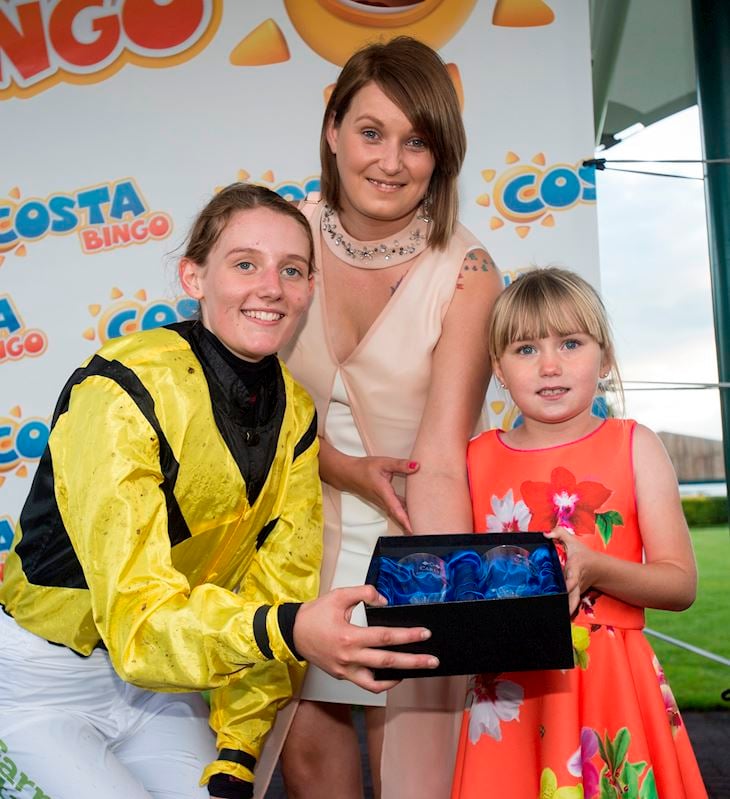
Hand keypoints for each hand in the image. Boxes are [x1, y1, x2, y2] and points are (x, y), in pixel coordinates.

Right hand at [293, 585, 438, 691]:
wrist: (293, 633)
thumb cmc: (315, 615)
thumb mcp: (338, 596)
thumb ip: (364, 593)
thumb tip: (384, 600)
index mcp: (349, 636)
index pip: (385, 637)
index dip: (407, 636)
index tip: (424, 634)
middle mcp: (349, 657)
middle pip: (388, 662)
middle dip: (414, 661)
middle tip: (433, 660)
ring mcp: (346, 670)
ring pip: (378, 681)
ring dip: (401, 676)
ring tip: (418, 670)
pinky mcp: (343, 676)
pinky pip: (366, 685)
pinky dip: (382, 683)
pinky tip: (393, 675)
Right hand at [344, 455, 418, 532]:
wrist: (348, 474)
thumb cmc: (363, 469)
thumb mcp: (383, 463)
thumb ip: (400, 465)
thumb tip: (416, 466)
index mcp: (384, 492)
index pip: (396, 509)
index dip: (405, 520)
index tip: (413, 529)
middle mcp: (382, 501)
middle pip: (398, 516)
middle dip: (409, 525)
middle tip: (422, 530)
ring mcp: (381, 503)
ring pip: (396, 514)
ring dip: (406, 520)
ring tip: (420, 525)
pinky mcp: (381, 502)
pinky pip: (394, 510)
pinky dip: (403, 514)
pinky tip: (412, 512)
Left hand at [544, 526, 596, 614]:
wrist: (598, 567)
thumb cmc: (582, 554)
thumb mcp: (572, 541)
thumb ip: (559, 533)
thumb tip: (545, 534)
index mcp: (575, 568)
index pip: (572, 577)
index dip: (570, 583)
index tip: (567, 588)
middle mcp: (576, 582)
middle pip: (574, 597)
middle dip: (569, 605)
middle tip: (562, 614)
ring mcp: (576, 591)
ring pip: (573, 603)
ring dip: (567, 611)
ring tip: (559, 621)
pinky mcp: (575, 595)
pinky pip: (571, 603)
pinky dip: (566, 610)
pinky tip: (559, 619)